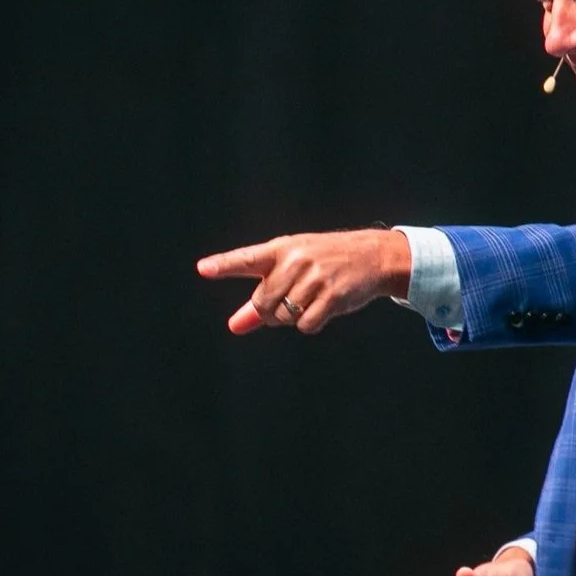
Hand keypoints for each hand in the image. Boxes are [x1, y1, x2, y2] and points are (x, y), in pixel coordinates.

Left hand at [196, 229, 411, 334]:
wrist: (372, 256)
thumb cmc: (324, 262)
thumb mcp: (291, 270)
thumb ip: (259, 298)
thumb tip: (234, 326)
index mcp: (281, 249)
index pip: (246, 259)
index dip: (223, 265)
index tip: (203, 269)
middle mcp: (295, 260)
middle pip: (263, 303)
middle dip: (272, 311)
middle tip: (291, 298)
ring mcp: (314, 277)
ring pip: (284, 317)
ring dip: (294, 317)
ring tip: (312, 298)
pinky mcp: (332, 295)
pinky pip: (306, 325)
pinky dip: (312, 323)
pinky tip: (324, 307)